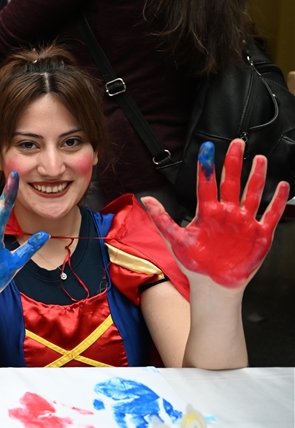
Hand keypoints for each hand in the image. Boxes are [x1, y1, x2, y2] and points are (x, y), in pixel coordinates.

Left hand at [144, 140, 288, 289]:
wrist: (213, 285)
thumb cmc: (194, 262)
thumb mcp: (175, 239)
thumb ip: (162, 219)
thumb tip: (146, 199)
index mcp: (207, 212)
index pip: (206, 183)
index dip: (207, 166)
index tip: (207, 148)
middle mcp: (227, 212)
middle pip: (232, 182)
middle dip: (234, 162)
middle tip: (237, 143)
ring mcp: (244, 222)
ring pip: (252, 193)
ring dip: (256, 176)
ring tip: (259, 158)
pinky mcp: (259, 234)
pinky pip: (271, 214)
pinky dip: (277, 201)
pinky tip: (282, 185)